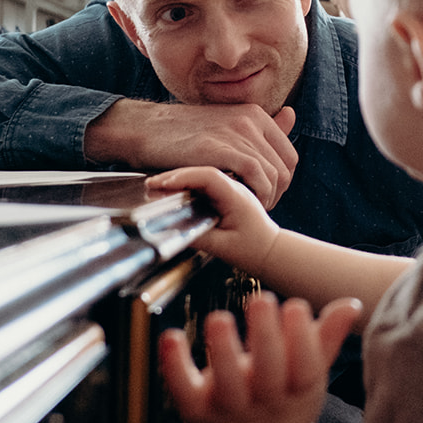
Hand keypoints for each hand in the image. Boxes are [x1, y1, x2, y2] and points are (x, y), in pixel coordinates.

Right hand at [85, 100, 297, 207]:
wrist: (147, 128)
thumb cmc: (183, 132)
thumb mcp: (225, 122)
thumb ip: (258, 127)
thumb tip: (291, 115)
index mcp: (255, 114)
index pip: (288, 155)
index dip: (282, 182)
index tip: (267, 196)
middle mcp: (251, 120)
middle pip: (285, 168)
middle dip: (277, 194)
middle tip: (259, 207)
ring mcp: (237, 132)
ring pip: (274, 173)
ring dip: (267, 198)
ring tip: (250, 208)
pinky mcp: (221, 147)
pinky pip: (256, 174)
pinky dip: (257, 193)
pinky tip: (245, 202)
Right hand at [147, 166, 280, 272]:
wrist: (271, 251)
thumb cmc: (253, 250)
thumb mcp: (223, 247)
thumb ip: (198, 238)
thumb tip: (172, 231)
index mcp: (236, 196)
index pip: (209, 177)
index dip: (184, 177)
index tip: (163, 184)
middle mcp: (234, 188)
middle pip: (203, 171)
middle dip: (175, 176)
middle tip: (151, 184)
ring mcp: (230, 189)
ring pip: (202, 175)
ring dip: (180, 179)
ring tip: (156, 186)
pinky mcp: (225, 194)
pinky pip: (204, 183)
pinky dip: (187, 185)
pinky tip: (172, 190)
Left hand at [161, 293, 360, 422]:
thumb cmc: (285, 396)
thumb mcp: (311, 371)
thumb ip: (327, 337)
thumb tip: (350, 305)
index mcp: (297, 393)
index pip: (305, 370)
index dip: (303, 340)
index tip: (296, 306)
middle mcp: (264, 404)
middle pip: (268, 376)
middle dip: (266, 338)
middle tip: (262, 300)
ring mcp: (229, 410)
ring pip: (227, 386)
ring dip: (223, 352)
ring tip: (220, 318)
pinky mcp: (197, 411)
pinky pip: (183, 392)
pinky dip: (174, 366)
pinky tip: (171, 338)